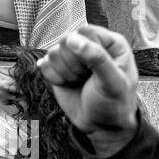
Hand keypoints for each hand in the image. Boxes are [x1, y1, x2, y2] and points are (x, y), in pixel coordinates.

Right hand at [37, 26, 139, 158]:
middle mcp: (90, 45)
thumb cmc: (114, 104)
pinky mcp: (57, 66)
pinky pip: (44, 64)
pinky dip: (54, 78)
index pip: (85, 32)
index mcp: (109, 43)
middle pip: (66, 40)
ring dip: (65, 73)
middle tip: (86, 78)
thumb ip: (97, 58)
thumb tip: (73, 39)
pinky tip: (69, 84)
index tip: (92, 70)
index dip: (83, 50)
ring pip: (53, 52)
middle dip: (73, 64)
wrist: (101, 125)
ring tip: (80, 82)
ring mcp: (72, 55)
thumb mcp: (113, 83)